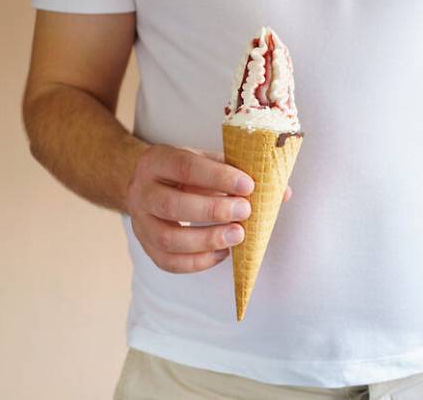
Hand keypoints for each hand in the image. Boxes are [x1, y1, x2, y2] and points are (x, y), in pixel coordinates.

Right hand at [127, 144, 291, 273]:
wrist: (150, 183)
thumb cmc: (188, 171)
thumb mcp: (209, 161)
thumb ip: (240, 172)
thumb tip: (282, 193)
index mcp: (157, 160)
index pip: (185, 167)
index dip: (218, 177)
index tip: (248, 185)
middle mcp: (141, 191)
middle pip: (171, 205)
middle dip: (213, 211)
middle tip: (245, 211)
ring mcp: (139, 221)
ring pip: (168, 239)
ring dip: (207, 240)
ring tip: (238, 235)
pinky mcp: (145, 245)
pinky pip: (169, 262)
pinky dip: (198, 262)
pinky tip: (222, 254)